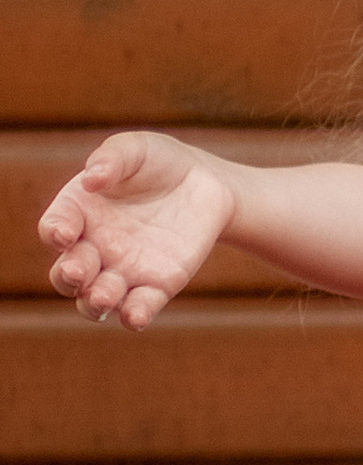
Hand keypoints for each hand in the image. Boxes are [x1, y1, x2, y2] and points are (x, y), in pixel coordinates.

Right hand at [38, 133, 236, 329]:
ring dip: (94, 303)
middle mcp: (93, 247)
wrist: (205, 184)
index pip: (55, 228)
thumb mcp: (136, 148)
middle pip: (68, 274)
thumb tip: (92, 178)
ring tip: (103, 298)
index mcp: (79, 213)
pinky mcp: (156, 285)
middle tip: (79, 272)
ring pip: (96, 299)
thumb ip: (112, 158)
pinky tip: (136, 316)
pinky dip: (134, 316)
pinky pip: (139, 307)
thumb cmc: (159, 162)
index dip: (55, 233)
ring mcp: (122, 270)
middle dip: (69, 277)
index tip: (66, 234)